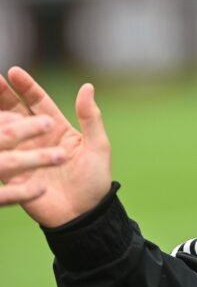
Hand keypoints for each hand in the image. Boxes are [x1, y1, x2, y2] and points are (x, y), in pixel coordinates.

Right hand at [0, 67, 111, 226]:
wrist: (84, 214)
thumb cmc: (94, 179)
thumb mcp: (97, 146)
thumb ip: (90, 117)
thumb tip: (87, 86)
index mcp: (57, 129)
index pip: (38, 103)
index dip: (26, 87)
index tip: (13, 72)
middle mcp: (37, 139)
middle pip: (15, 112)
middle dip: (2, 96)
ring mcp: (23, 156)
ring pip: (4, 132)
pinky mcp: (13, 175)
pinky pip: (0, 159)